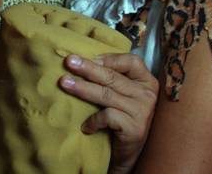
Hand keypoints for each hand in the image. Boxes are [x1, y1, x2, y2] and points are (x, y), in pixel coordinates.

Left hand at [59, 53, 157, 173]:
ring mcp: (143, 112)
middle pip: (113, 77)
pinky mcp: (135, 129)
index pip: (131, 61)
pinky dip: (93, 120)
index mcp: (146, 81)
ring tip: (64, 83)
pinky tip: (84, 126)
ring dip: (82, 88)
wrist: (128, 154)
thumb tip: (82, 60)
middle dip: (88, 68)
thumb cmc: (120, 118)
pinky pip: (108, 117)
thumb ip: (111, 78)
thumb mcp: (120, 95)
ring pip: (107, 94)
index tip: (89, 57)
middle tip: (68, 62)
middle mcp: (148, 95)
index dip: (109, 58)